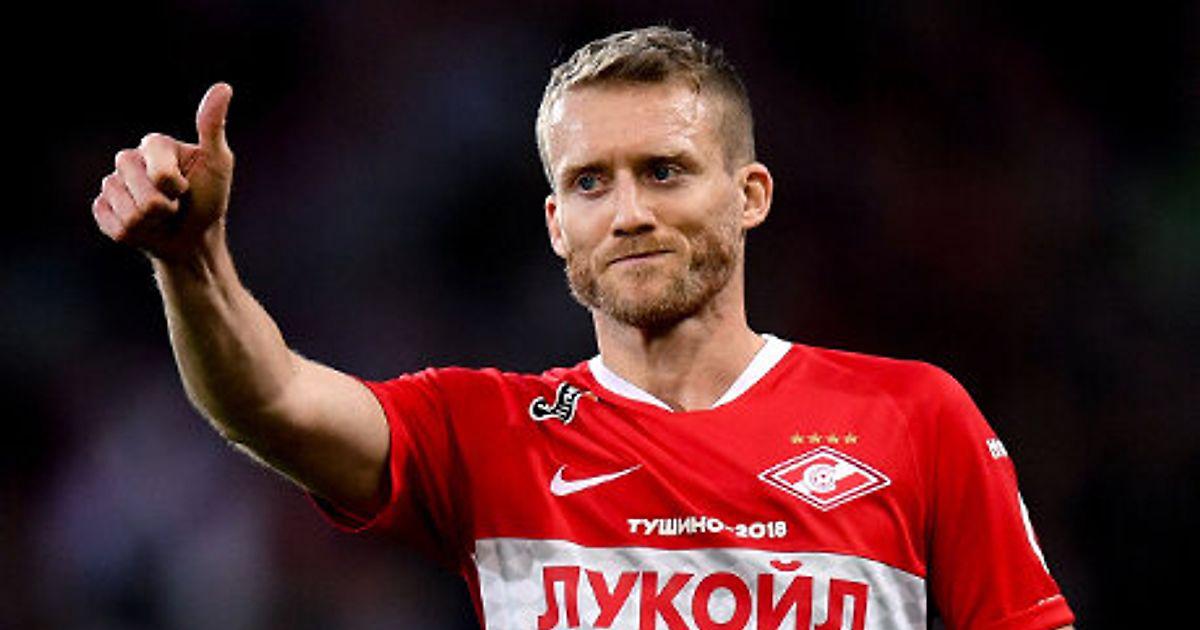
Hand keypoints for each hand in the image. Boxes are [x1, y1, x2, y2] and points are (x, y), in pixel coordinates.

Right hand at [93, 83, 234, 261]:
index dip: (175, 187)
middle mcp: (128, 159)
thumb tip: (224, 87)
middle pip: (142, 195)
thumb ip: (213, 128)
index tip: (186, 186)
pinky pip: (114, 226)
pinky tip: (144, 227)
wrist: (193, 237)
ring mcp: (112, 184)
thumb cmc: (208, 198)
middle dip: (165, 208)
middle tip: (174, 205)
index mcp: (153, 144)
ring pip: (129, 214)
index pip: (158, 173)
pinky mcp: (102, 209)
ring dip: (151, 224)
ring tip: (161, 217)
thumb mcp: (218, 163)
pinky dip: (135, 235)